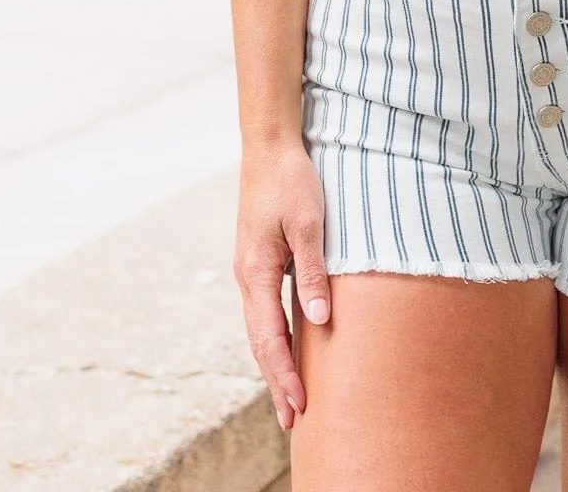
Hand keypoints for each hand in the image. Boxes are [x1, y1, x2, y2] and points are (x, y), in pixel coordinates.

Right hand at [234, 140, 331, 431]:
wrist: (269, 145)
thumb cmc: (292, 180)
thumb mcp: (308, 223)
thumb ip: (313, 272)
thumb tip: (319, 322)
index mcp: (256, 272)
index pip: (269, 337)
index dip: (284, 375)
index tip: (298, 408)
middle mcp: (248, 276)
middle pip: (260, 341)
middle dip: (276, 381)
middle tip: (292, 421)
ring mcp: (250, 269)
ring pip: (260, 328)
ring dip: (274, 363)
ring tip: (290, 396)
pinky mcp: (259, 260)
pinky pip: (264, 310)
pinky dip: (273, 337)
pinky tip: (286, 348)